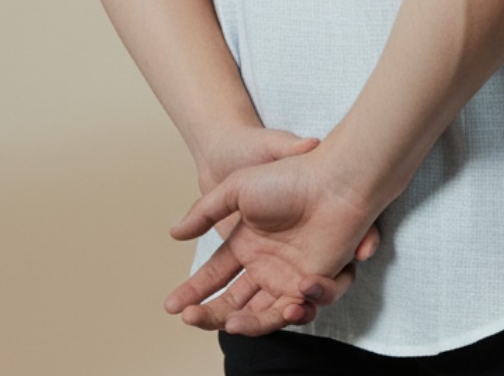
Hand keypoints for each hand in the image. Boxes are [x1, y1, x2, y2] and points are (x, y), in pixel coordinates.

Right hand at [164, 146, 379, 335]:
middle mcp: (266, 263)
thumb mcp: (237, 187)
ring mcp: (290, 275)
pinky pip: (301, 308)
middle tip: (192, 317)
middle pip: (233, 302)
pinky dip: (295, 310)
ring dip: (248, 325)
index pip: (214, 274)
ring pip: (263, 315)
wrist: (332, 181)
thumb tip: (174, 234)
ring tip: (232, 322)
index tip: (171, 306)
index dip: (193, 291)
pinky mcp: (316, 282)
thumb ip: (205, 211)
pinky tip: (294, 298)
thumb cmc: (288, 178)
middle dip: (210, 315)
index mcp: (246, 242)